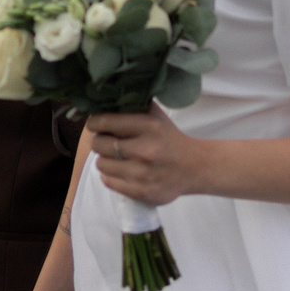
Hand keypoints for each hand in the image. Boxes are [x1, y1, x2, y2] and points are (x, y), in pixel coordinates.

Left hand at [89, 105, 205, 207]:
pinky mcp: (141, 191)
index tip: (95, 124)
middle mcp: (145, 149)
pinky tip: (120, 170)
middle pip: (99, 144)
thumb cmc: (170, 139)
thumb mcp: (156, 116)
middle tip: (107, 141)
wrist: (195, 167)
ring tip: (116, 158)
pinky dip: (110, 176)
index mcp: (149, 126)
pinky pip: (108, 182)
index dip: (95, 123)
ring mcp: (142, 173)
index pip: (105, 122)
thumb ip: (134, 106)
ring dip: (105, 160)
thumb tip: (105, 99)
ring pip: (101, 164)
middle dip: (100, 142)